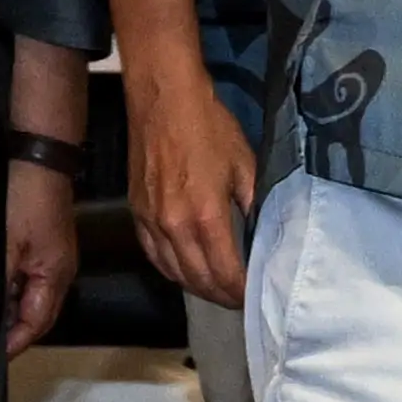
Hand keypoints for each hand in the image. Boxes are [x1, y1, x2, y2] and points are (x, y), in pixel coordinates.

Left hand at [4, 161, 77, 356]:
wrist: (38, 155)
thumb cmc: (24, 201)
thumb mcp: (7, 247)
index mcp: (57, 276)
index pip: (37, 325)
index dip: (14, 344)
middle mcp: (60, 271)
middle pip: (38, 315)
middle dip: (13, 332)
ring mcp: (53, 257)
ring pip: (31, 297)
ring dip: (9, 311)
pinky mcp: (43, 244)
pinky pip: (28, 280)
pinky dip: (10, 291)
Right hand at [126, 68, 257, 312]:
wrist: (164, 100)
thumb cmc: (210, 127)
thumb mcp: (245, 164)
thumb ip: (255, 203)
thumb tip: (265, 234)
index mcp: (205, 216)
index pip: (224, 272)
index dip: (241, 290)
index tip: (256, 297)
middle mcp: (173, 227)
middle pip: (197, 279)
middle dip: (221, 295)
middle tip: (240, 300)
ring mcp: (151, 223)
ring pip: (173, 273)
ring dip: (196, 287)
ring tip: (217, 291)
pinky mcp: (136, 214)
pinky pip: (153, 256)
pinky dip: (171, 271)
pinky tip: (185, 272)